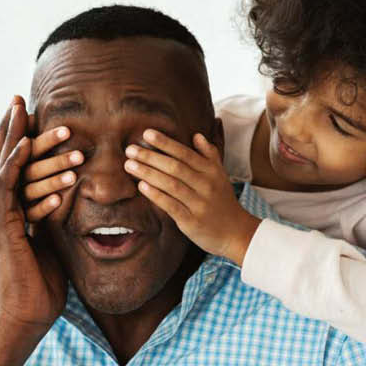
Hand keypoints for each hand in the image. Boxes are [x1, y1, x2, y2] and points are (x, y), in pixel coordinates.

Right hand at [0, 96, 68, 333]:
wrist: (24, 319)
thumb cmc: (39, 289)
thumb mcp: (48, 245)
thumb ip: (48, 221)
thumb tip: (63, 202)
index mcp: (6, 215)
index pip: (8, 168)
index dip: (14, 139)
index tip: (26, 113)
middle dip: (11, 128)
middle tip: (21, 98)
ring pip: (5, 169)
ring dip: (21, 140)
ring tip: (36, 115)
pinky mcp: (2, 229)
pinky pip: (6, 190)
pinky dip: (14, 166)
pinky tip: (25, 147)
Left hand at [124, 126, 261, 265]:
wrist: (236, 232)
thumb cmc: (222, 201)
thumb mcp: (220, 175)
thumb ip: (209, 154)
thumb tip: (196, 135)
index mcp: (211, 171)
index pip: (185, 153)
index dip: (165, 142)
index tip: (146, 133)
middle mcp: (206, 185)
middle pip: (175, 167)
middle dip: (150, 156)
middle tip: (130, 149)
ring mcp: (199, 203)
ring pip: (171, 184)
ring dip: (148, 173)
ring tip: (129, 165)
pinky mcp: (191, 221)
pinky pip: (171, 205)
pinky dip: (156, 195)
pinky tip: (141, 186)